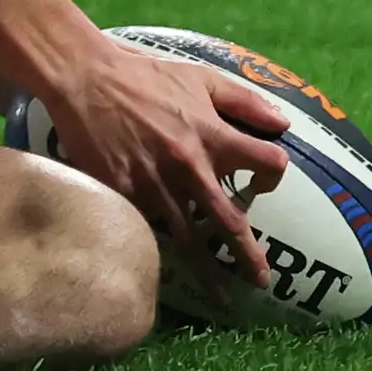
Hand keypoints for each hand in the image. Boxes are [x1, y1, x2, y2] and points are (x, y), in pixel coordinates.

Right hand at [36, 32, 294, 289]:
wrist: (87, 79)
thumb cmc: (145, 76)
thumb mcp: (200, 78)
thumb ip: (245, 101)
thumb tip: (284, 124)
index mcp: (212, 135)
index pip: (266, 162)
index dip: (273, 174)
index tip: (262, 185)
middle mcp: (190, 166)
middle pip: (229, 221)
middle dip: (247, 254)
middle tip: (259, 280)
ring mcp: (156, 185)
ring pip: (189, 238)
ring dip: (207, 269)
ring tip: (221, 294)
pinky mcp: (124, 194)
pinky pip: (148, 230)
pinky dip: (160, 251)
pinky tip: (165, 270)